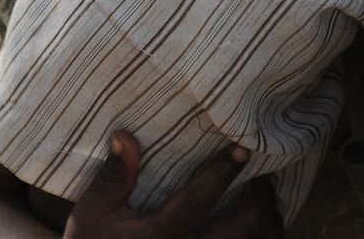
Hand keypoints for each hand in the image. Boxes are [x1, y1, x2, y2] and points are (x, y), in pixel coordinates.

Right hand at [64, 133, 282, 237]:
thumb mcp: (92, 214)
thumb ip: (112, 177)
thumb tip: (124, 135)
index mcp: (156, 237)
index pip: (198, 200)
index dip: (223, 171)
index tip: (243, 148)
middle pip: (238, 232)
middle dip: (259, 203)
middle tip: (266, 179)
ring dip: (267, 228)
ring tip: (271, 205)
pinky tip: (263, 232)